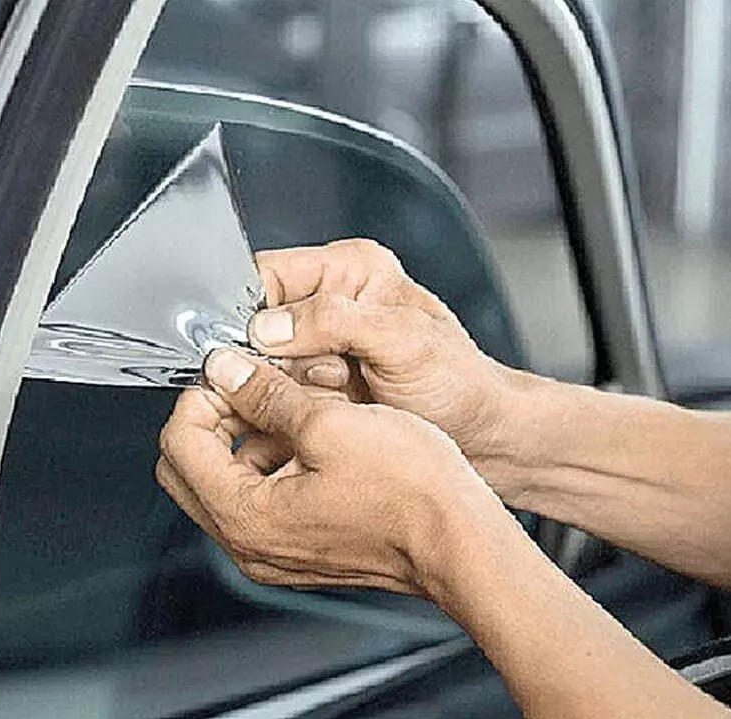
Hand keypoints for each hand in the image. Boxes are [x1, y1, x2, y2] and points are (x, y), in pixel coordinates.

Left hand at [156, 348, 505, 594]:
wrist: (461, 542)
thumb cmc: (413, 494)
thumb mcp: (331, 423)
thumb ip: (266, 395)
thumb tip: (226, 371)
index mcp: (246, 518)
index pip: (180, 444)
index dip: (202, 395)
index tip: (232, 370)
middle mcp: (251, 546)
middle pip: (191, 468)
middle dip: (216, 417)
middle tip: (253, 384)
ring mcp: (276, 553)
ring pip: (228, 482)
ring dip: (249, 437)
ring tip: (299, 405)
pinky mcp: (303, 550)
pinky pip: (264, 500)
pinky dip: (276, 463)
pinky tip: (318, 436)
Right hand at [251, 238, 518, 464]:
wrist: (481, 437)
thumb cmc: (458, 383)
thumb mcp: (402, 341)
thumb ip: (334, 322)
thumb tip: (267, 326)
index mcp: (349, 268)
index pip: (264, 274)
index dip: (248, 313)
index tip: (258, 348)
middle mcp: (329, 303)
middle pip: (254, 327)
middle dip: (280, 362)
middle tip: (331, 378)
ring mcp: (321, 350)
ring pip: (261, 370)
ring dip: (291, 392)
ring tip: (343, 396)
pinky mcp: (317, 390)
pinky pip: (277, 400)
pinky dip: (296, 414)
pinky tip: (334, 416)